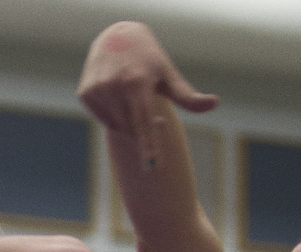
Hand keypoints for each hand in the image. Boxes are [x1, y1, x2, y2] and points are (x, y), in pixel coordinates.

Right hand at [79, 21, 218, 168]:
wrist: (117, 35)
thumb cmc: (149, 60)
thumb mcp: (168, 74)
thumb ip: (187, 96)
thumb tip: (215, 103)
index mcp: (137, 83)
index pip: (145, 122)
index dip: (149, 146)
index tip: (152, 168)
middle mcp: (114, 85)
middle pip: (132, 128)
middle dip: (143, 126)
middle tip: (147, 103)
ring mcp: (97, 89)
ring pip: (118, 125)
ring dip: (129, 120)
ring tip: (130, 94)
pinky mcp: (86, 93)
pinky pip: (105, 118)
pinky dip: (114, 113)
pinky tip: (116, 93)